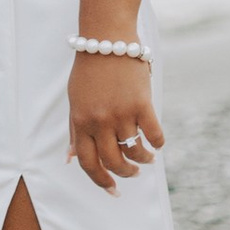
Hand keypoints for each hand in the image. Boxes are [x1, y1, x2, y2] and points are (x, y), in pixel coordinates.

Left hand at [69, 49, 162, 192]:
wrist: (106, 39)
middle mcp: (99, 121)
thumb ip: (75, 131)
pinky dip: (157, 143)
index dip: (101, 181)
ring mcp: (121, 113)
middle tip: (133, 172)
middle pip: (113, 161)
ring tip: (147, 158)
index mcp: (80, 121)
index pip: (88, 163)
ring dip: (143, 159)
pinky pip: (153, 134)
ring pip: (135, 150)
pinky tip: (157, 143)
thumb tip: (71, 159)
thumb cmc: (89, 70)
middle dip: (125, 173)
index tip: (112, 189)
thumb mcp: (75, 101)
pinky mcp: (141, 104)